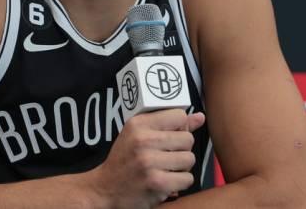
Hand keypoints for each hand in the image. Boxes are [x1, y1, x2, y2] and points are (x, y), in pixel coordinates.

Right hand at [88, 109, 205, 208]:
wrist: (105, 189)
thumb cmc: (125, 160)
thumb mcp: (139, 134)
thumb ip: (169, 124)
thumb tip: (200, 117)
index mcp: (138, 124)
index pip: (179, 116)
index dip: (179, 128)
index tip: (169, 136)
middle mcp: (143, 140)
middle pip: (188, 139)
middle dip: (181, 149)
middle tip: (166, 156)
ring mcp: (149, 162)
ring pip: (189, 159)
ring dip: (181, 167)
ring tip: (165, 168)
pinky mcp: (157, 183)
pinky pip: (187, 179)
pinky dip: (180, 182)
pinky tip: (166, 181)